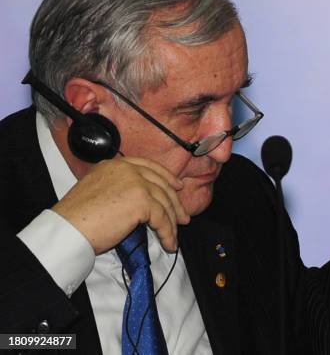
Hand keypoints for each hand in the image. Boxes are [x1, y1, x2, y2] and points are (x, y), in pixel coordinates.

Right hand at [52, 157, 188, 253]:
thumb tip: (142, 201)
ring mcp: (136, 183)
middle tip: (183, 217)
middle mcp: (127, 169)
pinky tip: (168, 243)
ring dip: (172, 222)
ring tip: (174, 236)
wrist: (68, 230)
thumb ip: (120, 188)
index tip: (178, 186)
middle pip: (161, 184)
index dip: (167, 177)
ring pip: (164, 203)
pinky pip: (162, 219)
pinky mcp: (142, 201)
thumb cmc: (77, 218)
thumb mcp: (99, 190)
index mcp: (115, 165)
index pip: (149, 166)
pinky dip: (168, 233)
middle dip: (175, 202)